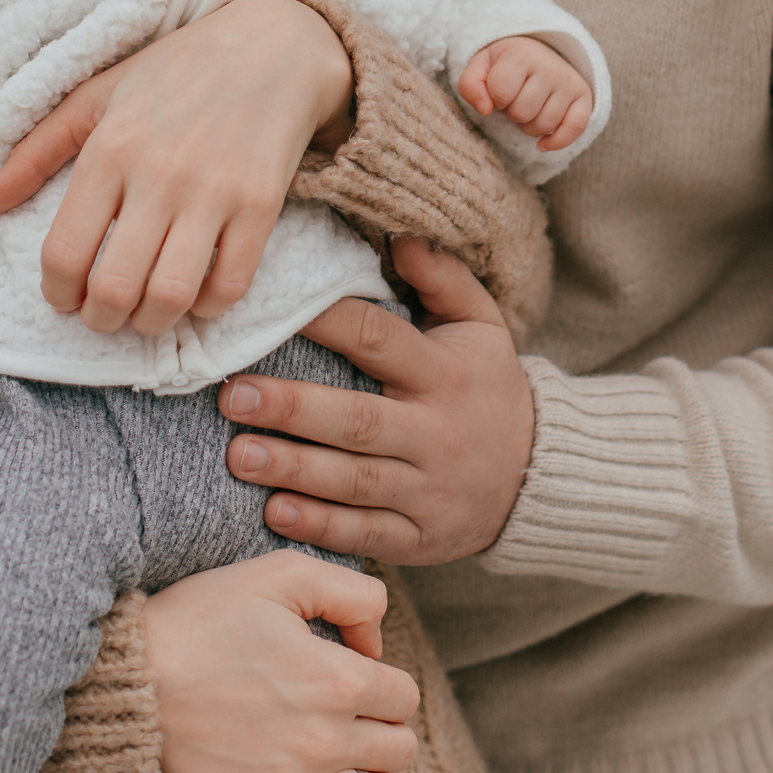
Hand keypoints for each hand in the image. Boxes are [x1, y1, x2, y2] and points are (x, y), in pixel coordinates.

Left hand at [0, 0, 353, 337]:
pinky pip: (230, 286)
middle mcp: (159, 173)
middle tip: (104, 314)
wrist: (272, 46)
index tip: (65, 298)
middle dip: (101, 320)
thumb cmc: (174, 72)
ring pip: (170, 297)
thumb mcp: (96, 96)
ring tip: (146, 312)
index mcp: (109, 148)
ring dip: (151, 323)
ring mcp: (214, 191)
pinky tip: (196, 293)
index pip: (64, 252)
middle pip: (114, 288)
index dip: (57, 293)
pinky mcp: (262, 204)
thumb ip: (33, 153)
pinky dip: (207, 307)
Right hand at [146, 551, 416, 772]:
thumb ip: (354, 595)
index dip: (384, 681)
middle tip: (344, 713)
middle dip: (381, 727)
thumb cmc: (202, 618)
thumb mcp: (282, 573)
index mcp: (339, 679)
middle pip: (399, 749)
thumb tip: (376, 645)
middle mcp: (326, 740)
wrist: (129, 679)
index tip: (353, 674)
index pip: (405, 696)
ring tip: (336, 757)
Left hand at [223, 237, 533, 564]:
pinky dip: (320, 527)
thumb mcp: (482, 325)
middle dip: (293, 410)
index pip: (378, 340)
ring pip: (355, 481)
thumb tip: (400, 236)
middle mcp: (435, 433)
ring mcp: (428, 490)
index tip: (274, 310)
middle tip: (234, 395)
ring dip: (295, 469)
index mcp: (443, 373)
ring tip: (239, 454)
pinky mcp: (419, 537)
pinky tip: (274, 512)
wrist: (539, 476)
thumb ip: (444, 278)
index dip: (326, 322)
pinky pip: (366, 534)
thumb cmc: (488, 387)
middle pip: (358, 421)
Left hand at [457, 36, 592, 152]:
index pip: (500, 94)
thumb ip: (470, 86)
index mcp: (521, 55)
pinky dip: (557, 142)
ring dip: (528, 126)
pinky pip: (575, 127)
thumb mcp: (480, 67)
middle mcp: (549, 66)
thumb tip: (485, 110)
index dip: (494, 99)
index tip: (498, 90)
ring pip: (544, 125)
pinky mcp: (584, 95)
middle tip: (514, 100)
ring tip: (527, 109)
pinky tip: (543, 144)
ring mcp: (568, 82)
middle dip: (511, 113)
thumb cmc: (504, 64)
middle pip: (521, 113)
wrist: (537, 50)